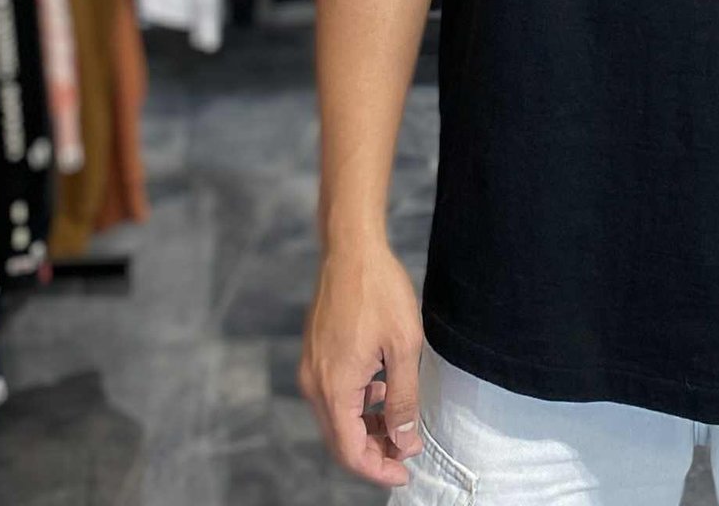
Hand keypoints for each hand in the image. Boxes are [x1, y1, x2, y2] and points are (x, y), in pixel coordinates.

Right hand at [299, 239, 425, 486]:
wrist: (352, 248)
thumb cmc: (379, 290)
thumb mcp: (404, 346)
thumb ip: (403, 398)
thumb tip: (404, 440)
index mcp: (335, 387)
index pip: (350, 451)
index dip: (378, 468)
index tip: (406, 471)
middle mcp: (315, 384)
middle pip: (340, 439)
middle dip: (374, 451)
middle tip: (407, 452)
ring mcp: (311, 368)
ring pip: (337, 417)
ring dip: (366, 427)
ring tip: (400, 423)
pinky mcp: (315, 354)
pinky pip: (333, 394)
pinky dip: (356, 404)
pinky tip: (381, 390)